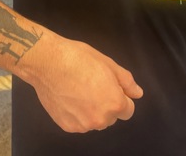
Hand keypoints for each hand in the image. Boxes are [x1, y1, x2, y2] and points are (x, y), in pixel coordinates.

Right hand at [24, 35, 142, 132]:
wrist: (48, 62)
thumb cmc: (79, 58)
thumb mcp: (108, 63)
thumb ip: (126, 81)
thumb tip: (137, 94)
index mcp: (114, 103)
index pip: (128, 110)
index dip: (120, 96)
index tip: (109, 85)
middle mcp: (100, 119)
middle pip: (111, 116)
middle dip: (106, 103)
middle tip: (93, 84)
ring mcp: (82, 125)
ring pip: (94, 120)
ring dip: (92, 110)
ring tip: (79, 89)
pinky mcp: (67, 126)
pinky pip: (79, 123)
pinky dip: (77, 113)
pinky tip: (69, 96)